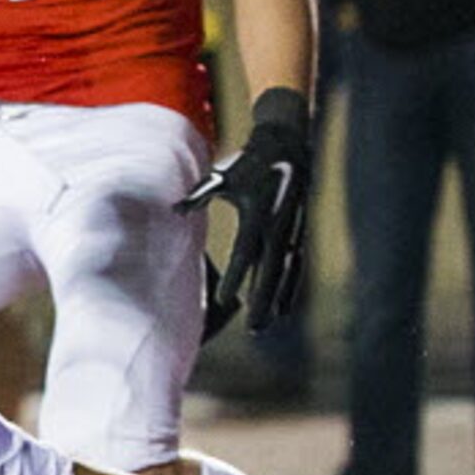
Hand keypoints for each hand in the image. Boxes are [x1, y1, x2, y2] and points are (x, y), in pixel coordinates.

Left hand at [180, 89, 311, 338]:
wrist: (288, 146)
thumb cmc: (247, 163)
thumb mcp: (223, 175)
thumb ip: (199, 195)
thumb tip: (173, 210)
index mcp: (259, 212)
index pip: (246, 252)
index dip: (235, 277)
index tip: (223, 300)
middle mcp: (280, 225)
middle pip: (270, 271)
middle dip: (262, 300)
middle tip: (252, 328)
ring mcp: (294, 231)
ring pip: (287, 273)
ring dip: (277, 300)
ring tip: (265, 326)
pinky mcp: (301, 233)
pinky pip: (297, 267)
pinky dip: (290, 289)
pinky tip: (283, 310)